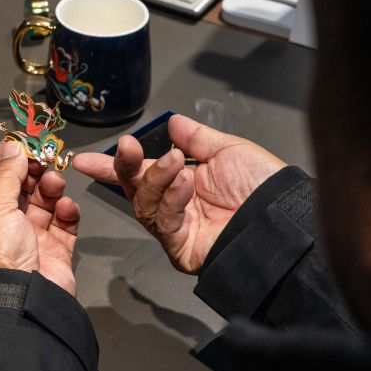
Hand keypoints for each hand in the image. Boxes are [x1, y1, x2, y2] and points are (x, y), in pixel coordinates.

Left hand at [0, 141, 80, 294]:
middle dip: (33, 171)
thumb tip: (12, 147)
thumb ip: (5, 174)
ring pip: (44, 203)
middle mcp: (2, 227)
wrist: (19, 301)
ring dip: (51, 187)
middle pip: (20, 188)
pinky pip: (64, 223)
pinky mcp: (54, 252)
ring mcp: (29, 239)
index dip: (6, 158)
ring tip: (54, 183)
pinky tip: (65, 206)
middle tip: (44, 158)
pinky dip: (67, 211)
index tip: (22, 140)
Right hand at [72, 115, 285, 273]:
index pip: (139, 173)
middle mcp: (175, 205)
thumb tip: (172, 122)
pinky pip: (163, 221)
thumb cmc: (265, 187)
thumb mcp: (227, 150)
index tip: (84, 159)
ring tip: (178, 163)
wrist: (285, 216)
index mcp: (182, 182)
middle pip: (134, 189)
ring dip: (157, 178)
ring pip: (144, 204)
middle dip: (126, 167)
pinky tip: (186, 182)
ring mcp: (177, 228)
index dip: (111, 166)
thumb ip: (196, 138)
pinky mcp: (181, 247)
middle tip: (128, 148)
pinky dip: (171, 198)